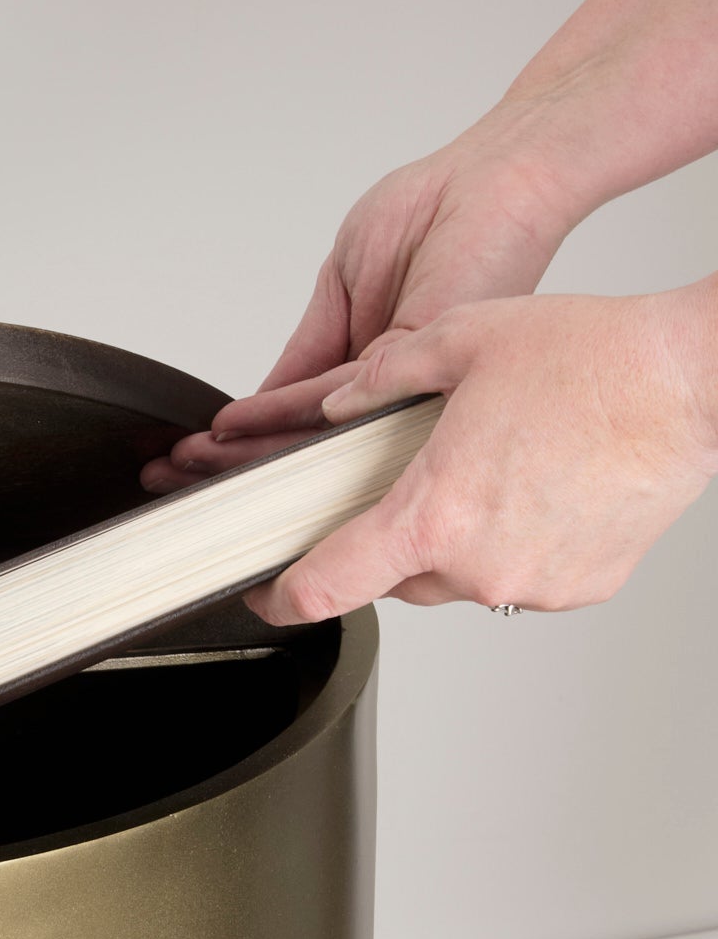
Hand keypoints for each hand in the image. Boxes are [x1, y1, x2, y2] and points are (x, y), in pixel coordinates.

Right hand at [142, 110, 580, 492]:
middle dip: (233, 462)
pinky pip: (338, 397)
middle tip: (175, 476)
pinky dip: (282, 412)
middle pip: (304, 442)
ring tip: (193, 458)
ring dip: (245, 448)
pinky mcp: (420, 362)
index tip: (195, 454)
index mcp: (379, 372)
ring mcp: (411, 383)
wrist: (497, 175)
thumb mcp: (344, 286)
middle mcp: (397, 389)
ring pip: (314, 433)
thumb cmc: (436, 213)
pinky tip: (236, 425)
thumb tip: (263, 401)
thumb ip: (309, 349)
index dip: (246, 441)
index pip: (301, 419)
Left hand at [242, 278, 717, 624]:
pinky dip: (508, 543)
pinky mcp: (578, 588)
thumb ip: (377, 381)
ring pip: (455, 579)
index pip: (324, 588)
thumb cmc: (593, 358)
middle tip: (415, 478)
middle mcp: (479, 566)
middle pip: (392, 577)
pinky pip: (514, 577)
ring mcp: (532, 585)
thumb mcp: (458, 341)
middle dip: (386, 536)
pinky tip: (533, 489)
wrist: (695, 380)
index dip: (280, 597)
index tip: (263, 593)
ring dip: (451, 538)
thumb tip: (333, 406)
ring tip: (490, 470)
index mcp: (433, 516)